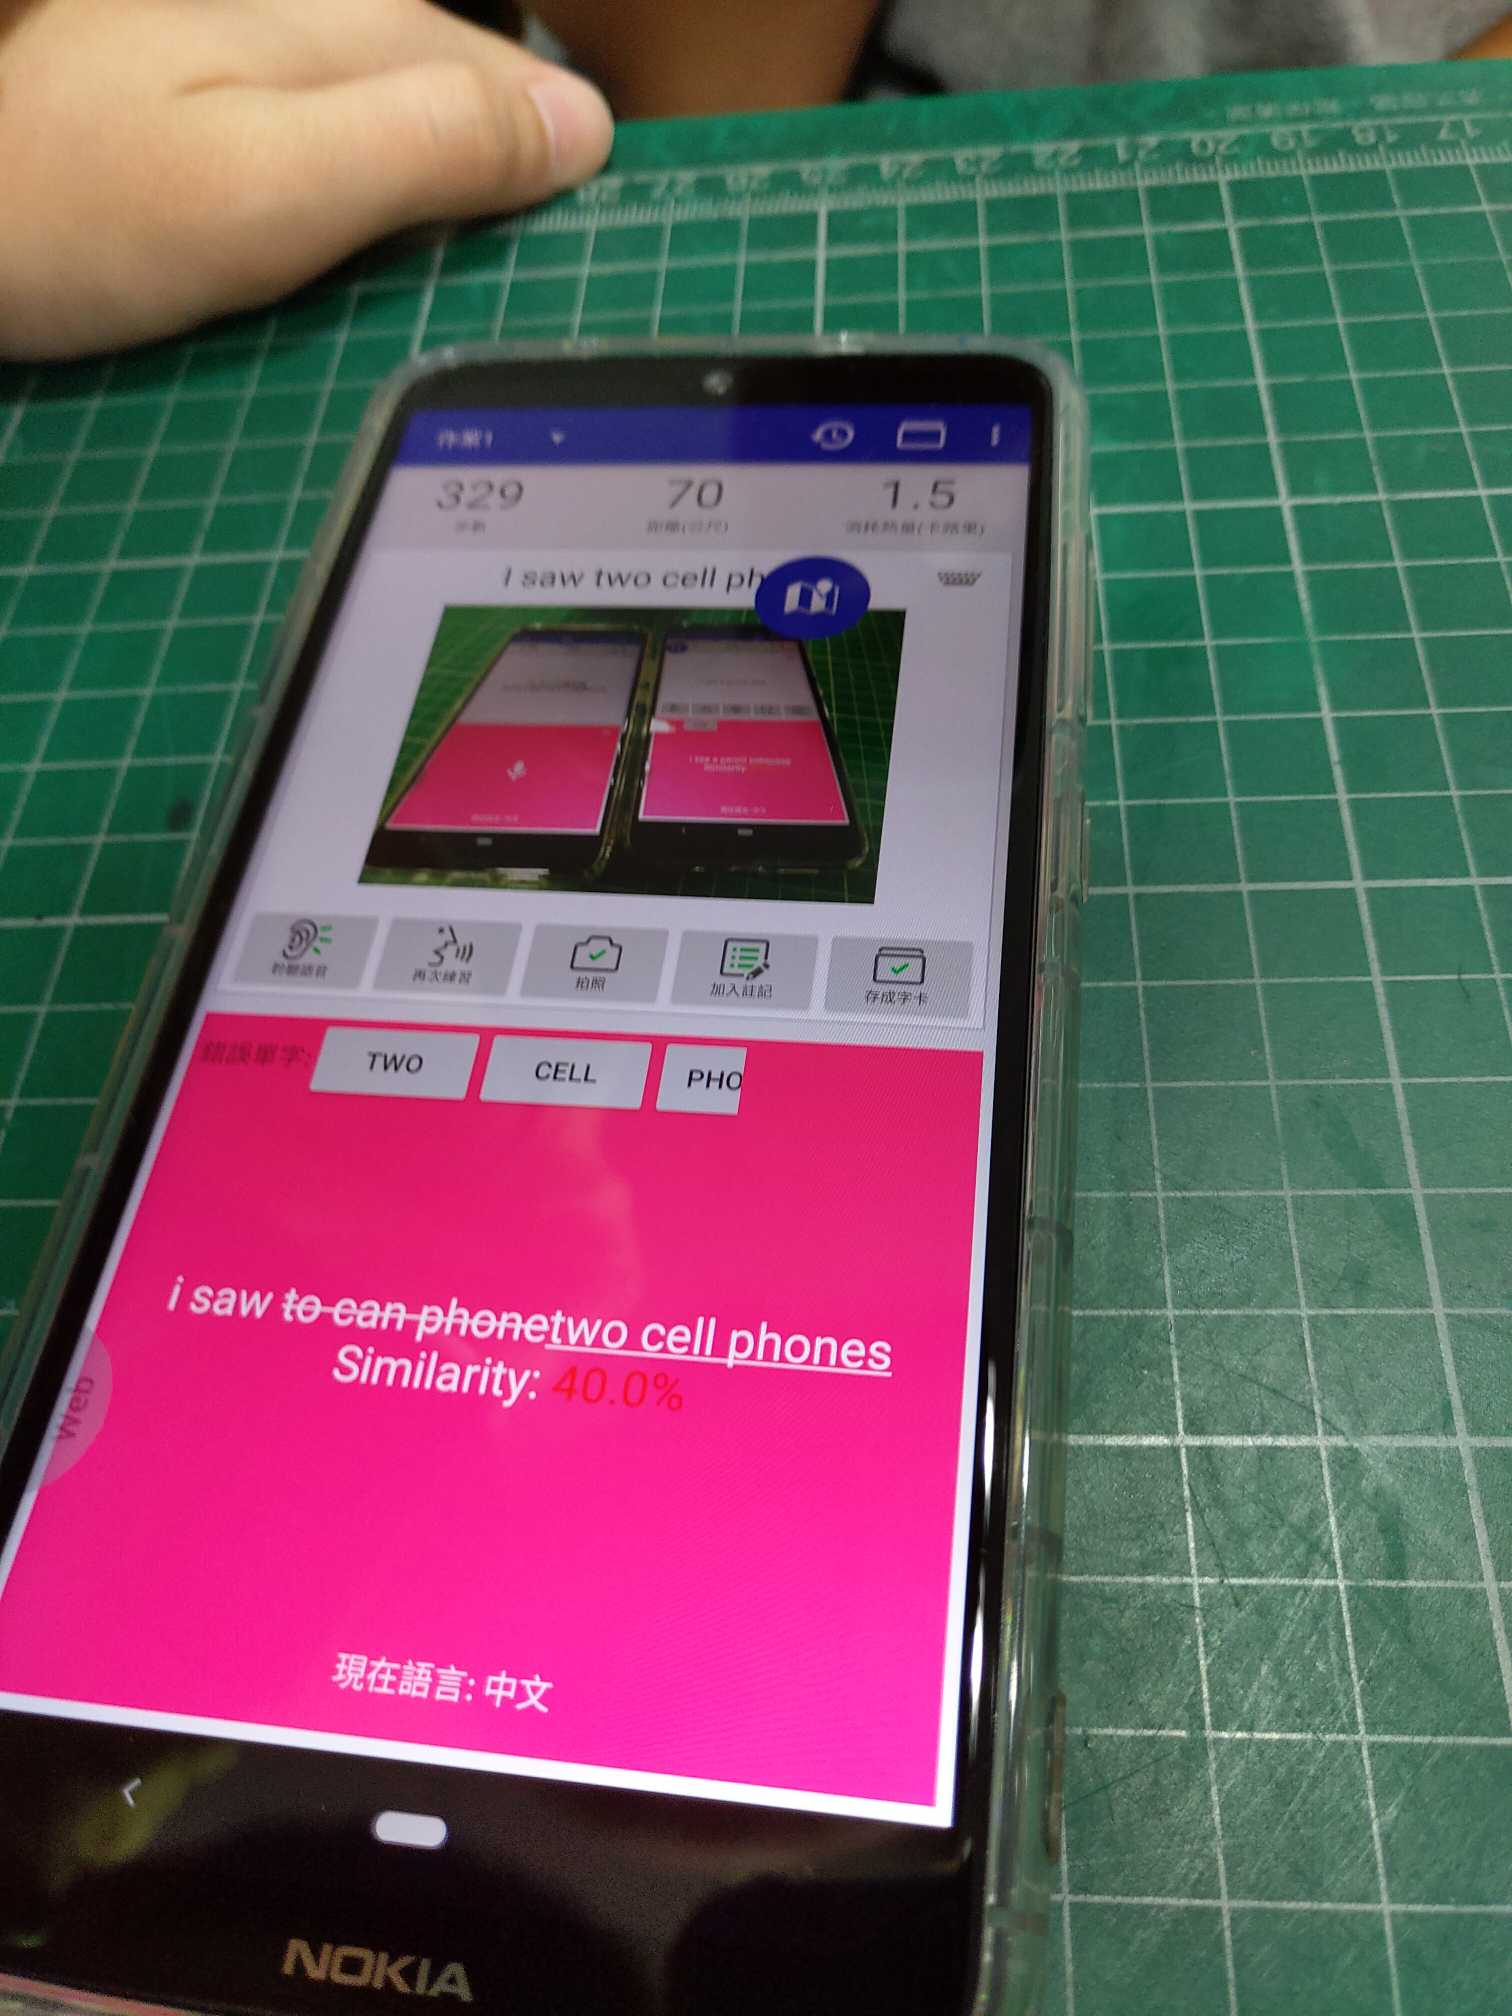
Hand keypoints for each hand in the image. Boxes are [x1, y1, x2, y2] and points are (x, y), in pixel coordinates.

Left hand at [0, 0, 612, 358]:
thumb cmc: (85, 213)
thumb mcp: (271, 189)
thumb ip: (426, 148)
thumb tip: (584, 126)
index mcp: (347, 23)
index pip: (522, 88)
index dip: (571, 177)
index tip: (601, 272)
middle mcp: (320, 19)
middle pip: (472, 99)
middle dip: (514, 183)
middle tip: (538, 298)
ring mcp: (271, 59)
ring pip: (415, 122)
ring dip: (454, 196)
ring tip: (473, 285)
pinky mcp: (232, 105)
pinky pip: (354, 149)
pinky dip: (383, 205)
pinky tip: (377, 255)